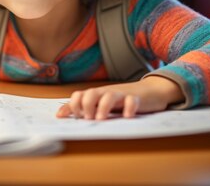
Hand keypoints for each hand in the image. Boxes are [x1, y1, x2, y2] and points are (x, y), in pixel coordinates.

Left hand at [56, 76, 183, 119]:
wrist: (150, 91)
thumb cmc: (122, 100)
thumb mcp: (102, 103)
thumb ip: (82, 108)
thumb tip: (59, 114)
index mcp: (97, 94)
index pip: (80, 95)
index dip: (74, 104)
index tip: (75, 117)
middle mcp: (107, 92)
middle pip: (92, 93)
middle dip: (87, 104)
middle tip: (87, 118)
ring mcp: (122, 94)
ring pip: (110, 95)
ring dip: (103, 106)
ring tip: (101, 119)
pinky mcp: (137, 98)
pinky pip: (132, 100)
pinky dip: (129, 107)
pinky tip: (127, 116)